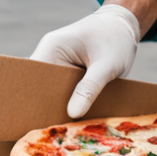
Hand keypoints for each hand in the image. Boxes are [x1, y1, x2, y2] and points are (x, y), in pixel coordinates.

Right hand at [31, 3, 142, 118]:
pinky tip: (75, 116)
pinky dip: (69, 100)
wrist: (124, 25)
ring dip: (59, 104)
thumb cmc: (117, 39)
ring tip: (64, 127)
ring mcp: (58, 62)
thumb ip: (91, 87)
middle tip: (53, 130)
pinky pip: (63, 88)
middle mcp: (50, 54)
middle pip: (40, 86)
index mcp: (53, 47)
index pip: (32, 77)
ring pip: (52, 89)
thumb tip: (73, 114)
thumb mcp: (108, 64)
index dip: (34, 99)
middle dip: (47, 106)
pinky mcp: (67, 70)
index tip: (38, 121)